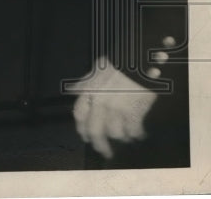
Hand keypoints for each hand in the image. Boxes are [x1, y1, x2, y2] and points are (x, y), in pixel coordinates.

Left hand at [68, 43, 171, 158]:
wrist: (139, 61)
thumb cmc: (119, 64)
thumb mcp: (97, 69)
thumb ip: (86, 81)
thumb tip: (74, 90)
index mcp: (89, 91)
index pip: (79, 115)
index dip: (82, 129)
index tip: (86, 138)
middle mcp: (99, 103)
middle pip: (95, 131)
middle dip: (100, 145)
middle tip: (105, 152)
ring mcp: (115, 109)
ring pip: (115, 134)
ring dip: (122, 138)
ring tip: (128, 137)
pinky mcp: (133, 113)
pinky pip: (133, 132)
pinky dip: (137, 135)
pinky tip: (140, 134)